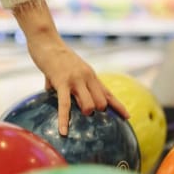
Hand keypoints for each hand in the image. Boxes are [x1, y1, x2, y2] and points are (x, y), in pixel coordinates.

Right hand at [13, 0, 128, 134]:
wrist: (46, 41)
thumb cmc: (55, 56)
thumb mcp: (68, 69)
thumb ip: (65, 81)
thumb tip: (51, 91)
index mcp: (91, 75)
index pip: (108, 93)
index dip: (118, 106)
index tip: (127, 117)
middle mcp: (87, 78)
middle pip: (102, 101)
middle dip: (98, 111)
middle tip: (89, 114)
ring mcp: (75, 80)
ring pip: (89, 104)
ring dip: (86, 112)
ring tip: (80, 114)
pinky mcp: (61, 82)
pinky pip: (65, 105)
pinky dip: (64, 120)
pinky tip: (63, 131)